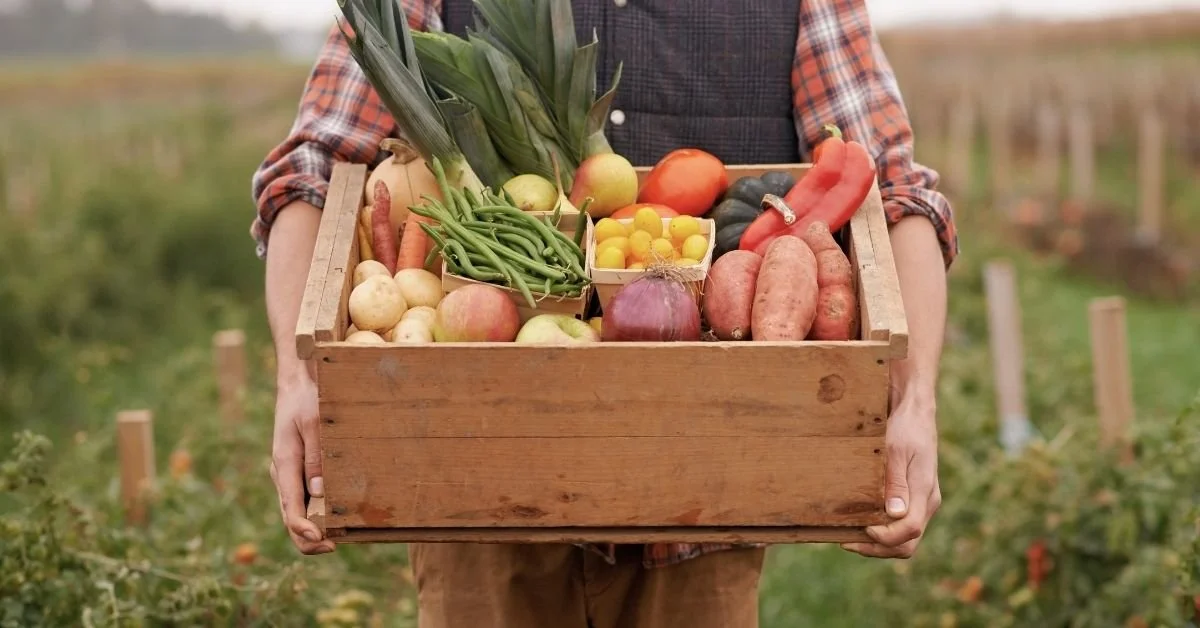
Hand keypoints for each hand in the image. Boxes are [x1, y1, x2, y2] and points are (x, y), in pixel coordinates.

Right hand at [270, 373, 334, 554]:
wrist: (297, 385)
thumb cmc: (306, 400)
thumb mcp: (314, 424)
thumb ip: (316, 457)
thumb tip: (319, 493)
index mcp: (284, 465)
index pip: (289, 508)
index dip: (304, 530)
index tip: (322, 541)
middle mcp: (283, 475)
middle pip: (290, 518)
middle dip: (309, 538)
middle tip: (334, 546)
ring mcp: (289, 475)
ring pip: (296, 512)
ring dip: (313, 529)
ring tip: (339, 538)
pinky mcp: (298, 472)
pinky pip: (303, 500)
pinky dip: (315, 515)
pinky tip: (335, 518)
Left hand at [841, 396, 940, 558]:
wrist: (914, 412)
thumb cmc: (905, 428)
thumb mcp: (896, 451)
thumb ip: (895, 483)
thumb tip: (894, 514)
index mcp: (924, 492)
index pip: (909, 531)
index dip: (884, 537)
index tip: (861, 528)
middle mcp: (926, 502)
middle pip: (907, 544)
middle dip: (877, 548)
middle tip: (846, 541)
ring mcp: (921, 502)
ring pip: (904, 539)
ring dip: (878, 544)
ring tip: (848, 535)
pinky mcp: (914, 498)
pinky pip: (900, 525)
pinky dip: (881, 531)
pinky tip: (859, 523)